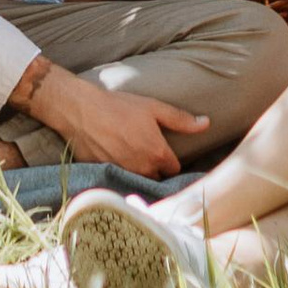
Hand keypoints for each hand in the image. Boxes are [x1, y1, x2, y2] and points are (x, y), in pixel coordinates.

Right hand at [12, 57, 209, 178]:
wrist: (80, 110)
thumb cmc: (118, 106)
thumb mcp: (153, 107)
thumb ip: (181, 119)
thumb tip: (207, 123)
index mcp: (158, 154)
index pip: (174, 169)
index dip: (170, 159)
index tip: (165, 151)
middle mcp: (143, 170)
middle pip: (158, 179)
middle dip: (156, 170)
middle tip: (147, 152)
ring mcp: (124, 175)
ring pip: (140, 181)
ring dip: (140, 173)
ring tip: (132, 156)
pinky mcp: (107, 177)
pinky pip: (121, 181)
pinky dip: (122, 174)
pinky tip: (116, 159)